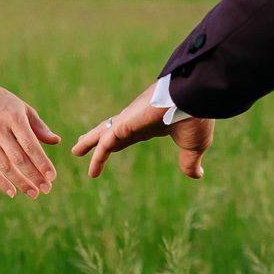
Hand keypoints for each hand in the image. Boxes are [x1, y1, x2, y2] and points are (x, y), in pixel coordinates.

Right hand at [0, 69, 60, 197]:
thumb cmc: (3, 103)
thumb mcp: (22, 108)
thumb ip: (39, 127)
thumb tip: (56, 141)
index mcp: (14, 118)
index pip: (30, 145)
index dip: (42, 162)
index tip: (52, 176)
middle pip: (18, 158)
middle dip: (34, 176)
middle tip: (46, 189)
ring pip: (4, 166)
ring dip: (20, 182)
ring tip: (33, 193)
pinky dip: (0, 182)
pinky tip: (12, 192)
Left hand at [69, 81, 213, 178]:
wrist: (194, 98)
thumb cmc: (195, 117)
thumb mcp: (193, 146)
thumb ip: (190, 161)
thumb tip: (197, 175)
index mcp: (152, 124)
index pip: (131, 134)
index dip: (120, 142)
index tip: (111, 147)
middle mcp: (137, 121)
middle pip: (112, 131)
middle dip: (98, 138)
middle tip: (84, 144)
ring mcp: (129, 121)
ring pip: (104, 134)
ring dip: (90, 142)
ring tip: (76, 150)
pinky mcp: (124, 125)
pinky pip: (106, 144)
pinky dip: (98, 156)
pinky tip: (93, 169)